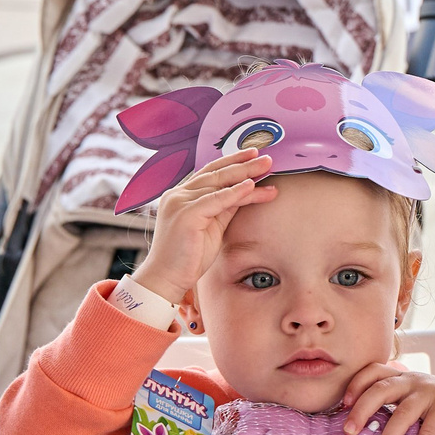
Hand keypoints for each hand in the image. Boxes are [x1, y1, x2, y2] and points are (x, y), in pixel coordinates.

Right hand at [129, 149, 275, 302]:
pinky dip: (235, 192)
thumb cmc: (188, 256)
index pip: (210, 172)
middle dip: (244, 164)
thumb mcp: (211, 225)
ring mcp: (179, 202)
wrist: (166, 278)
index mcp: (181, 195)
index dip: (232, 161)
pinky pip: (215, 199)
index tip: (254, 155)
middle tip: (268, 158)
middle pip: (216, 173)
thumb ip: (224, 206)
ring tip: (267, 167)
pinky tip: (252, 185)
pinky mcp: (185, 215)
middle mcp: (178, 194)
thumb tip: (246, 190)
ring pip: (218, 183)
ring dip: (245, 174)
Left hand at [339, 363, 434, 434]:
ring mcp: (431, 392)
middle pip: (381, 389)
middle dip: (362, 410)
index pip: (374, 371)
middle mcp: (414, 380)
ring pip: (403, 412)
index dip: (356, 384)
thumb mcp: (416, 401)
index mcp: (403, 378)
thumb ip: (395, 408)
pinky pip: (430, 428)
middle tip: (349, 431)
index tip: (343, 404)